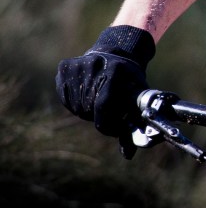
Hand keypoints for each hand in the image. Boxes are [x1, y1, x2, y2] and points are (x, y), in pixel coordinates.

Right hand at [55, 25, 155, 156]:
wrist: (116, 52)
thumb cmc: (130, 80)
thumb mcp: (138, 96)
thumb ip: (133, 123)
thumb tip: (128, 156)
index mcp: (116, 72)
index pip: (104, 107)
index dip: (108, 124)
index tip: (113, 129)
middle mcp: (95, 66)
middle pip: (89, 109)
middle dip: (100, 117)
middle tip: (110, 109)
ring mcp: (77, 65)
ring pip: (76, 106)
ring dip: (87, 111)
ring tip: (99, 99)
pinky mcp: (64, 67)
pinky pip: (65, 98)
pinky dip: (75, 102)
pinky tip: (87, 92)